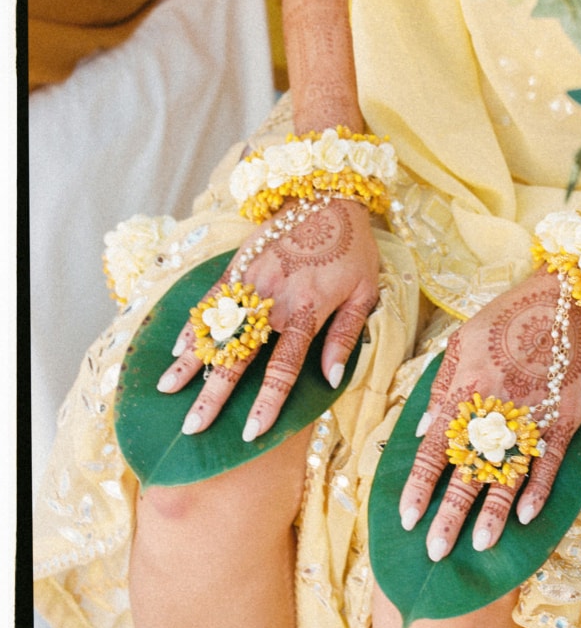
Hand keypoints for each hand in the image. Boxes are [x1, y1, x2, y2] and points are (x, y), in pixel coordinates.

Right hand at [156, 198, 378, 438]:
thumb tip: (332, 378)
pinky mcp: (238, 265)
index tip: (250, 433)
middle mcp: (274, 300)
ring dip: (192, 362)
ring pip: (217, 328)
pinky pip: (211, 298)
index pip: (283, 367)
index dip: (267, 403)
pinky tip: (176, 348)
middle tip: (193, 427)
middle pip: (240, 356)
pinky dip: (193, 323)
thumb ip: (345, 335)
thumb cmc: (353, 249)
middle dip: (215, 395)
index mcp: (308, 312)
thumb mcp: (365, 292)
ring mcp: (251, 281)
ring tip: (167, 390)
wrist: (327, 194)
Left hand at [399, 270, 580, 560]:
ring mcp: (532, 417)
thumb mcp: (460, 342)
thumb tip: (422, 427)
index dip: (420, 487)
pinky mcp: (564, 419)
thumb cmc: (505, 318)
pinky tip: (525, 519)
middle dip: (449, 514)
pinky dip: (539, 491)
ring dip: (493, 513)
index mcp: (464, 391)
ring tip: (479, 546)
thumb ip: (441, 387)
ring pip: (508, 474)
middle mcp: (494, 409)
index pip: (434, 449)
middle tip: (435, 552)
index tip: (407, 518)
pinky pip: (551, 462)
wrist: (564, 298)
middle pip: (467, 471)